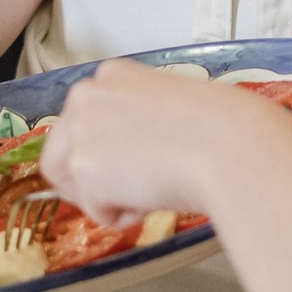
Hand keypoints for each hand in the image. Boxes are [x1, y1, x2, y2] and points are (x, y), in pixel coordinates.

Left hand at [42, 62, 291, 227]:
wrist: (229, 144)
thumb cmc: (219, 127)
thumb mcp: (169, 106)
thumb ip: (136, 120)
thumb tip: (129, 153)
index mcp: (110, 74)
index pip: (83, 122)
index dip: (106, 152)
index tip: (131, 164)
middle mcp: (85, 95)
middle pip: (62, 154)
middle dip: (91, 180)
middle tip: (132, 191)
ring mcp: (79, 130)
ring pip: (73, 184)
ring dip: (106, 198)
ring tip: (147, 192)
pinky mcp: (83, 167)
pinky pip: (93, 211)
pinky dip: (119, 217)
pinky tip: (151, 199)